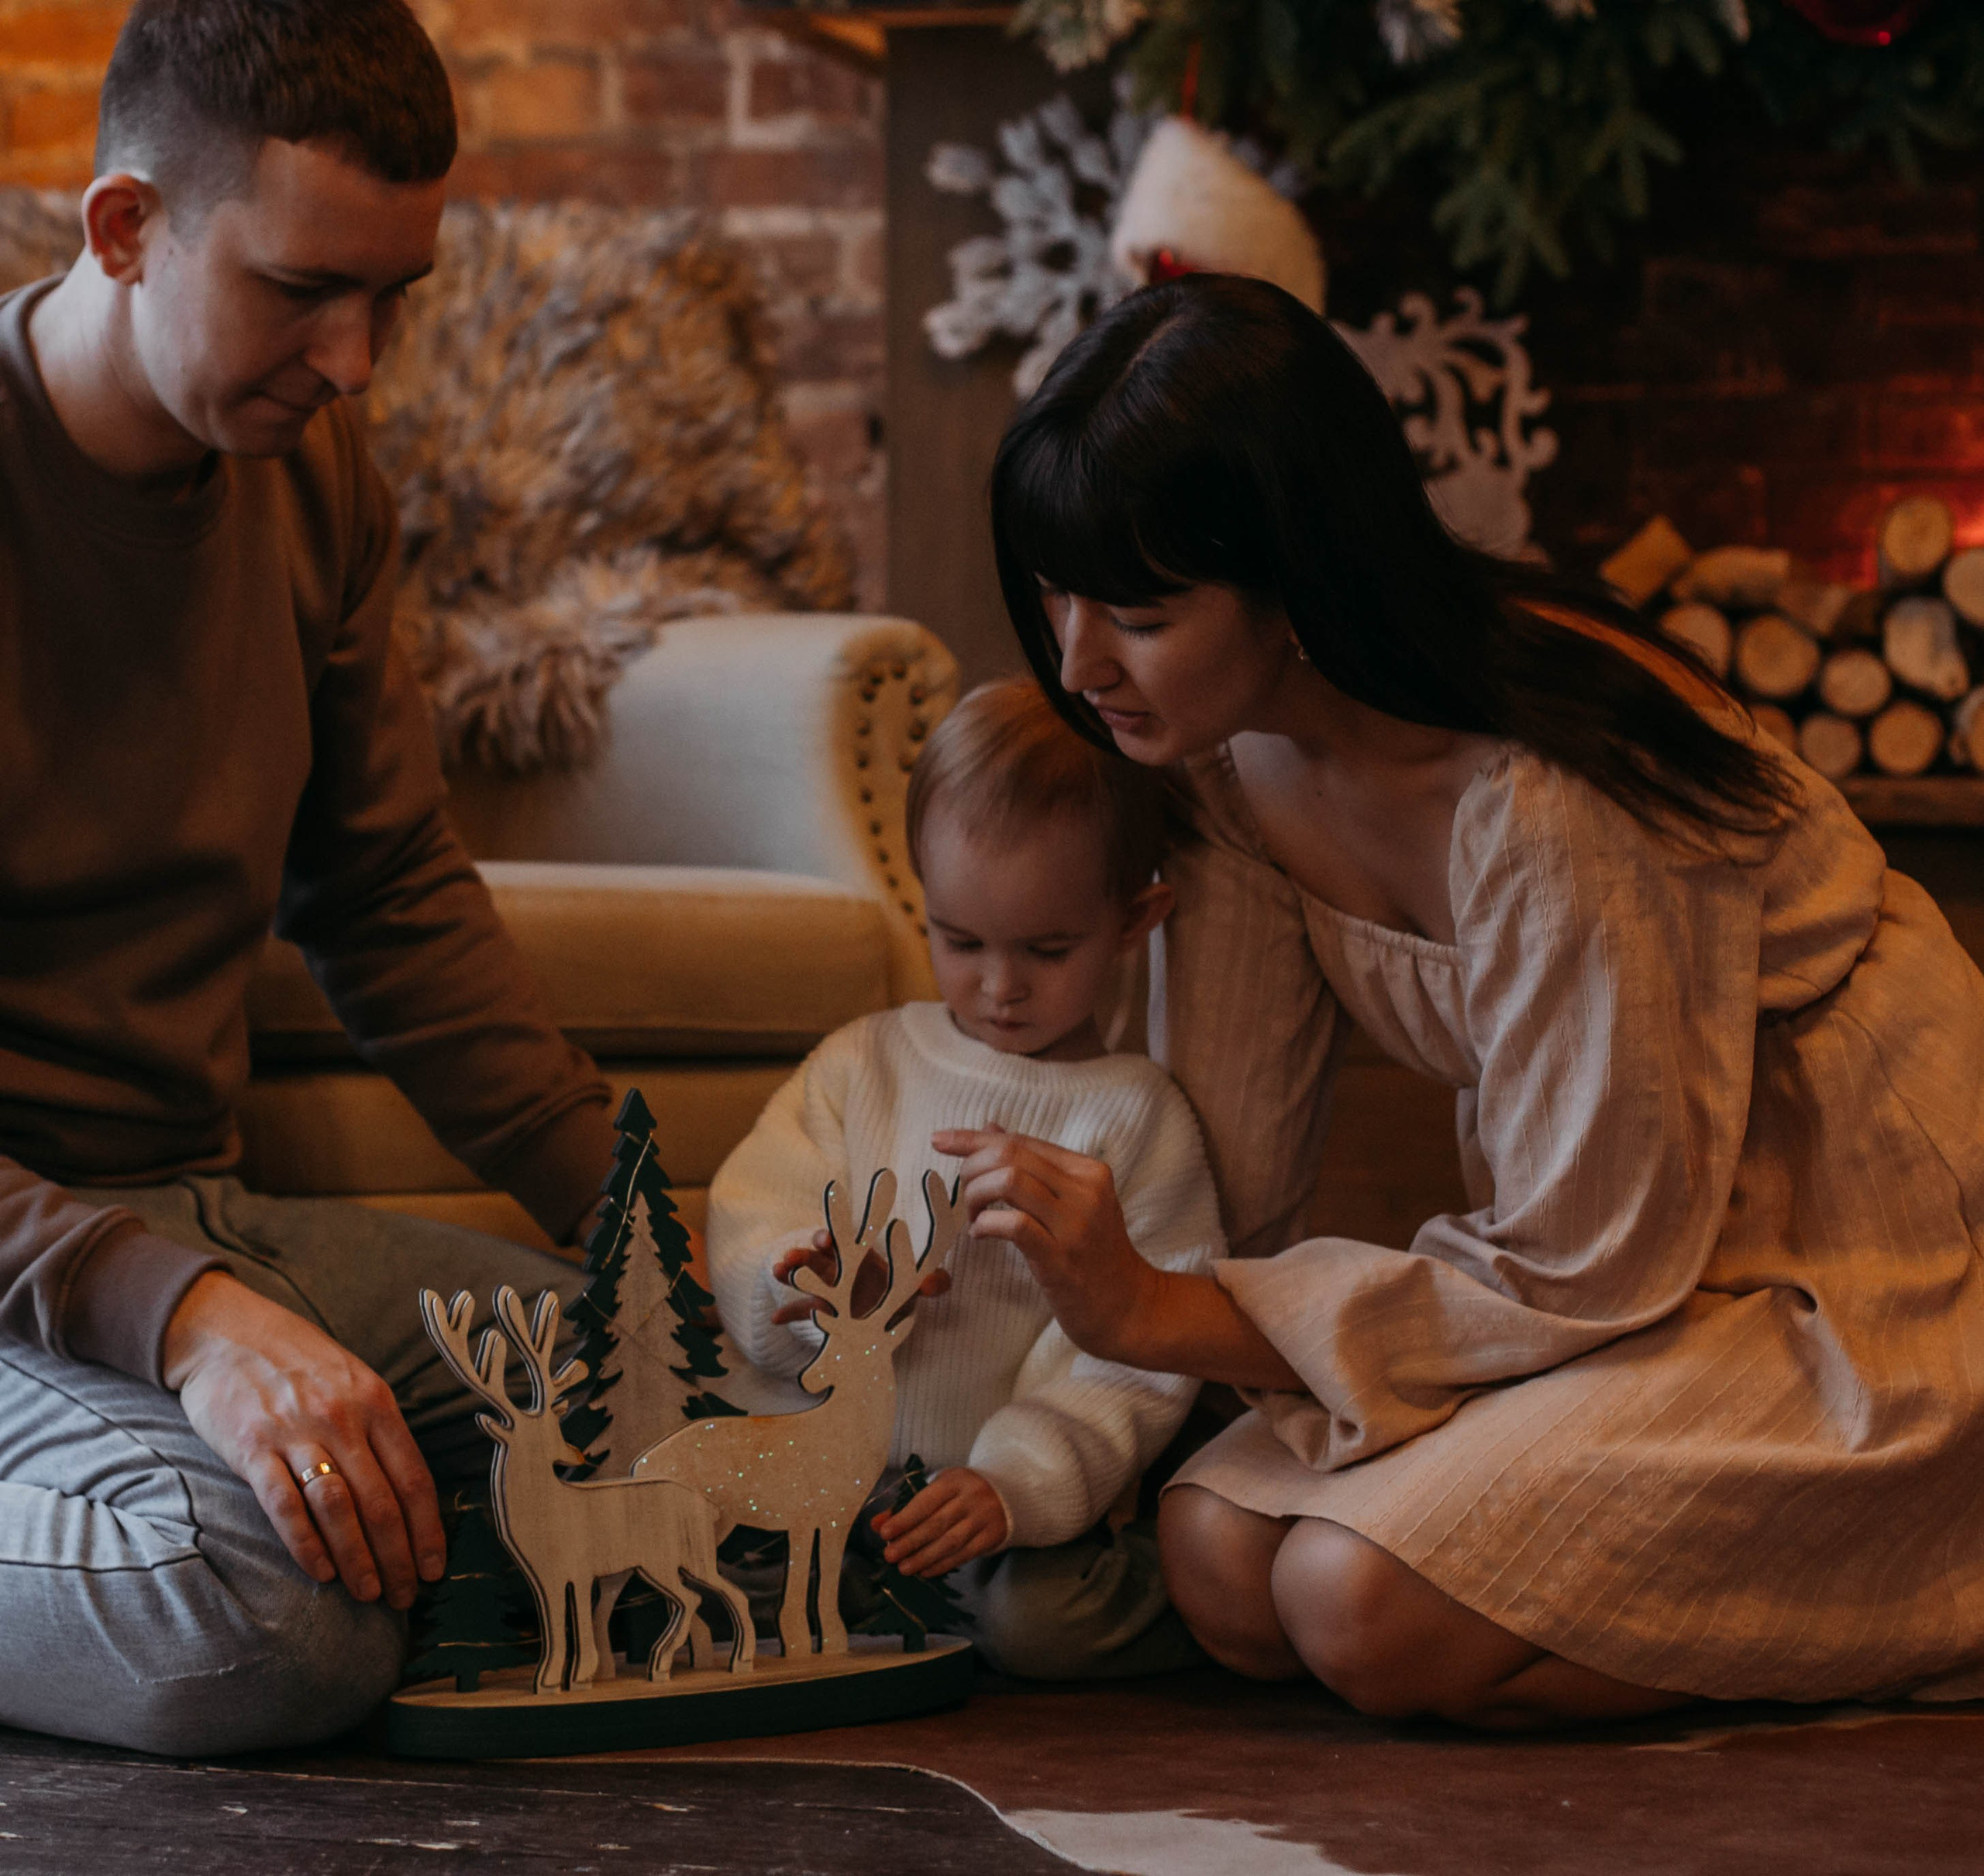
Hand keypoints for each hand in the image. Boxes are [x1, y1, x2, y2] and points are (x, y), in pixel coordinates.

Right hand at [162, 1271, 444, 1609]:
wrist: (226, 1333)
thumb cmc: (298, 1362)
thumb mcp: (353, 1380)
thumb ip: (379, 1428)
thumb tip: (408, 1490)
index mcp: (376, 1402)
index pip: (414, 1478)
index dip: (427, 1529)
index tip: (433, 1568)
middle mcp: (343, 1418)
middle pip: (382, 1501)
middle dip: (398, 1556)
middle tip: (404, 1596)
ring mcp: (297, 1433)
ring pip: (339, 1508)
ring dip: (358, 1558)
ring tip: (369, 1593)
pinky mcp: (252, 1448)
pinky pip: (285, 1505)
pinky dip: (306, 1544)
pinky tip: (320, 1573)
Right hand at [769, 1228, 952, 1326]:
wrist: (886, 1317)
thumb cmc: (897, 1294)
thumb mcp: (914, 1289)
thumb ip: (931, 1284)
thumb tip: (941, 1284)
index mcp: (862, 1258)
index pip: (846, 1242)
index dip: (835, 1237)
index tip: (826, 1240)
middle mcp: (841, 1269)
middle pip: (818, 1258)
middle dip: (803, 1255)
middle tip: (790, 1257)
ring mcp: (828, 1290)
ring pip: (804, 1278)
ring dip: (790, 1274)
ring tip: (778, 1271)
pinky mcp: (821, 1311)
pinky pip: (801, 1311)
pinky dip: (788, 1313)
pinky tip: (775, 1318)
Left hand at [873, 1467, 1008, 1576]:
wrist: (1007, 1493)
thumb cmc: (962, 1491)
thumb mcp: (938, 1488)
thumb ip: (907, 1505)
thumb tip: (877, 1524)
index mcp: (954, 1480)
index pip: (926, 1501)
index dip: (905, 1518)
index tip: (885, 1533)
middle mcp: (971, 1498)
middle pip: (937, 1523)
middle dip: (910, 1541)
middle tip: (890, 1555)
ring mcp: (983, 1518)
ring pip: (950, 1542)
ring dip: (924, 1557)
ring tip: (904, 1568)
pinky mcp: (991, 1536)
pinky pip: (964, 1554)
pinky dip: (943, 1564)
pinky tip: (926, 1571)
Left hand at [933, 1127, 1162, 1366]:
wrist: (1130, 1306)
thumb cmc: (1096, 1252)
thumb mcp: (1074, 1200)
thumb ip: (1035, 1165)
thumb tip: (991, 1128)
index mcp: (1089, 1171)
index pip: (1021, 1141)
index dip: (974, 1139)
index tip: (941, 1140)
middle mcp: (1086, 1191)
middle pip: (1011, 1155)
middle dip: (972, 1166)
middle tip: (964, 1191)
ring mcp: (1075, 1225)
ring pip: (1009, 1181)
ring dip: (976, 1195)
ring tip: (974, 1215)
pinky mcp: (1061, 1259)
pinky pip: (1013, 1225)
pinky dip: (986, 1225)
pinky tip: (981, 1235)